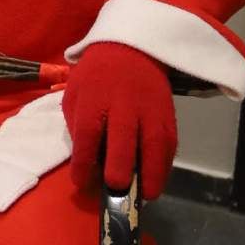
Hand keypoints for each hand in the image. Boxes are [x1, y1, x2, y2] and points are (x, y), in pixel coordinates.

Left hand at [61, 42, 176, 199]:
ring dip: (149, 178)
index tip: (82, 183)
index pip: (88, 138)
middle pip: (122, 146)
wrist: (132, 48)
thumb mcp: (75, 94)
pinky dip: (165, 166)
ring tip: (144, 196)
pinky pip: (169, 146)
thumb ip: (77, 127)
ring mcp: (150, 112)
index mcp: (94, 101)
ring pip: (153, 149)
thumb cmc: (97, 76)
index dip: (84, 165)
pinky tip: (156, 179)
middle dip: (118, 175)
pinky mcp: (168, 116)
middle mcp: (123, 107)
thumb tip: (84, 161)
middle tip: (114, 189)